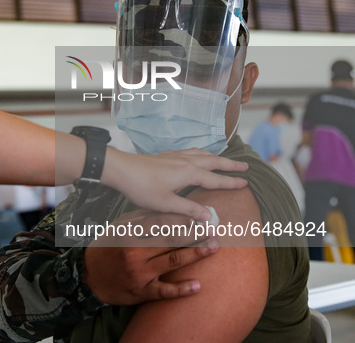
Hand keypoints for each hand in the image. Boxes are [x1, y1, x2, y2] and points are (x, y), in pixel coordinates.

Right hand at [83, 209, 217, 305]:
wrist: (88, 276)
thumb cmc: (107, 248)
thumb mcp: (119, 227)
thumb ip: (141, 219)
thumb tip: (167, 207)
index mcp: (129, 233)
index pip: (160, 222)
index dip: (182, 218)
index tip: (200, 215)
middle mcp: (134, 252)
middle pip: (170, 240)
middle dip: (194, 234)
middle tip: (213, 230)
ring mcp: (139, 273)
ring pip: (172, 261)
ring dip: (195, 254)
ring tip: (213, 247)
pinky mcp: (141, 292)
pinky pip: (164, 291)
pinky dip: (182, 289)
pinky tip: (197, 286)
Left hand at [102, 147, 247, 221]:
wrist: (121, 169)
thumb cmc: (142, 188)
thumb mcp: (166, 204)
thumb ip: (189, 209)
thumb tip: (210, 217)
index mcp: (189, 173)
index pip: (215, 179)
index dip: (231, 182)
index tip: (246, 183)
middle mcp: (186, 161)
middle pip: (213, 162)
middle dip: (230, 165)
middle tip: (246, 166)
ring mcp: (176, 156)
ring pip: (203, 154)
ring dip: (217, 157)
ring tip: (226, 160)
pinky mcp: (167, 155)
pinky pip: (191, 151)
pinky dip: (202, 152)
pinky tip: (198, 155)